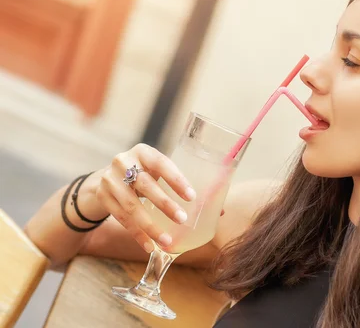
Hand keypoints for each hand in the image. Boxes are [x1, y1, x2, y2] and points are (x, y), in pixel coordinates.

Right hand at [95, 143, 220, 252]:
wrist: (105, 178)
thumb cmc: (144, 175)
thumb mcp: (158, 172)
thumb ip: (182, 186)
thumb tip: (219, 210)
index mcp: (143, 152)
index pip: (161, 163)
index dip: (176, 180)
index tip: (191, 197)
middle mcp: (124, 162)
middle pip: (145, 184)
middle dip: (165, 204)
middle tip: (182, 219)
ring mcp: (109, 180)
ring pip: (131, 205)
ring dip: (150, 225)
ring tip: (167, 240)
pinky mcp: (102, 197)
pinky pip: (121, 219)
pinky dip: (137, 234)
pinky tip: (149, 246)